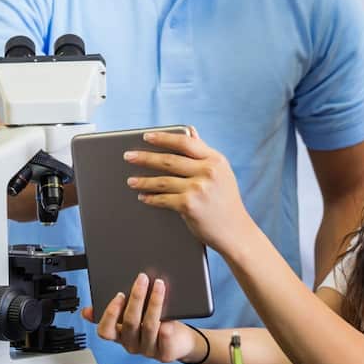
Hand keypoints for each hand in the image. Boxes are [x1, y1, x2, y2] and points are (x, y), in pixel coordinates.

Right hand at [80, 273, 199, 362]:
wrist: (180, 341)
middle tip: (142, 279)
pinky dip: (166, 327)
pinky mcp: (164, 354)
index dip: (110, 314)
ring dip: (154, 303)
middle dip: (136, 297)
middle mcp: (131, 344)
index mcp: (119, 335)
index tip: (119, 295)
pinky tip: (169, 317)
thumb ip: (115, 309)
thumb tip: (87, 310)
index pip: (105, 330)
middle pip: (130, 322)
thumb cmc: (155, 323)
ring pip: (148, 326)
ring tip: (159, 286)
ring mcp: (147, 350)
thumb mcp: (133, 315)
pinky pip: (164, 339)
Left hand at [124, 128, 256, 254]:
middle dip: (145, 158)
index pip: (185, 143)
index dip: (164, 138)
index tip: (147, 136)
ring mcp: (198, 188)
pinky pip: (163, 199)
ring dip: (143, 181)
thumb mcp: (221, 173)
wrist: (235, 231)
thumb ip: (204, 153)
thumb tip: (190, 132)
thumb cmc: (225, 201)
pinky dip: (151, 198)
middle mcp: (208, 172)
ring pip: (163, 181)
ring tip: (130, 180)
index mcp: (215, 160)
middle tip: (128, 156)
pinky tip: (142, 197)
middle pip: (169, 160)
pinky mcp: (189, 205)